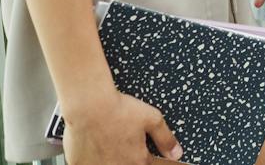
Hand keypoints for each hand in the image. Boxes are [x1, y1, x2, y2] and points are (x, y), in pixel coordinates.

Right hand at [61, 88, 181, 162]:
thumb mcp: (152, 119)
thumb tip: (176, 152)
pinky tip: (97, 150)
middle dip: (136, 159)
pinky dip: (97, 160)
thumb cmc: (117, 110)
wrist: (88, 106)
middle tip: (129, 146)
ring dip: (116, 159)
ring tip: (111, 144)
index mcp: (138, 161)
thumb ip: (166, 138)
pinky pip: (92, 164)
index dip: (167, 162)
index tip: (166, 160)